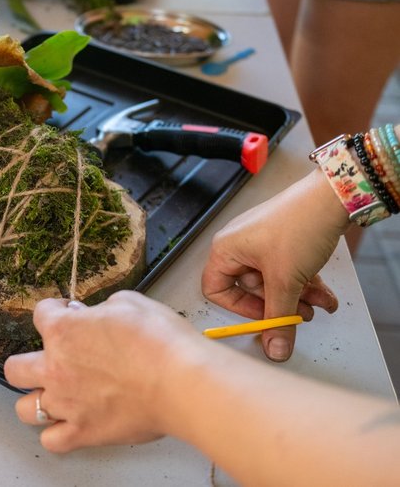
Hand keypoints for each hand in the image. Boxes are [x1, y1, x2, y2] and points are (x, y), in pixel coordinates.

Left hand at [3, 292, 198, 452]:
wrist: (182, 382)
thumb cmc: (160, 342)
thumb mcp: (130, 303)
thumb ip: (104, 308)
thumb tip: (98, 315)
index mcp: (63, 331)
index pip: (41, 314)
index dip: (55, 310)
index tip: (66, 313)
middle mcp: (55, 368)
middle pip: (15, 369)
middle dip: (28, 361)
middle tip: (50, 360)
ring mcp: (66, 404)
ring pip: (26, 409)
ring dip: (36, 400)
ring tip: (53, 396)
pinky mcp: (84, 432)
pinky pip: (52, 441)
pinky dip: (57, 434)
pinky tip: (69, 424)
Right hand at [201, 169, 347, 361]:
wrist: (331, 197)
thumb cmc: (298, 227)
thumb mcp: (286, 280)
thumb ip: (278, 318)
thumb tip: (274, 350)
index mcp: (226, 250)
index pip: (217, 289)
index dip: (241, 309)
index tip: (267, 318)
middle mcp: (239, 245)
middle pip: (251, 289)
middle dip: (280, 304)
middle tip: (303, 314)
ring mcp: (261, 242)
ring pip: (274, 281)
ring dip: (298, 297)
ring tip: (321, 303)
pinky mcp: (282, 240)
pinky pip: (287, 270)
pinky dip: (304, 283)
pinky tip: (325, 293)